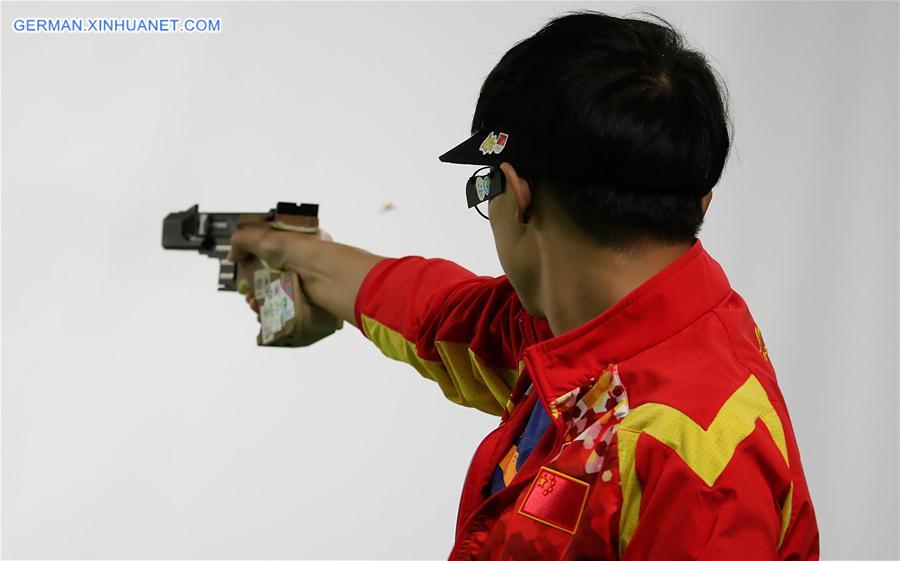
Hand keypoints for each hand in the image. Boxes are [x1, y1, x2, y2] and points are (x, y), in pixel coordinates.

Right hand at [228, 224, 340, 346]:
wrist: (329, 277)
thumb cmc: (303, 252)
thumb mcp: (265, 237)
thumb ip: (242, 241)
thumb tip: (233, 254)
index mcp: (297, 240)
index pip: (270, 246)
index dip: (253, 255)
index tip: (242, 264)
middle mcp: (302, 260)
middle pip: (269, 272)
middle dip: (252, 282)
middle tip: (244, 289)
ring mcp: (305, 281)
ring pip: (275, 292)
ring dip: (259, 297)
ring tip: (253, 302)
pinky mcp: (306, 300)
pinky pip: (284, 306)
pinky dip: (270, 310)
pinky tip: (262, 311)